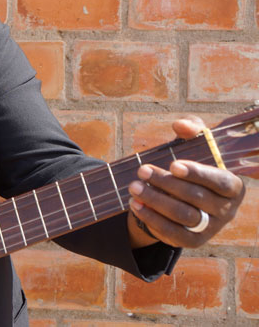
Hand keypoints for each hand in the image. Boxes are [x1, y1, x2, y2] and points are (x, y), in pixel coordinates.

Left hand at [127, 116, 245, 247]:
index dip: (198, 174)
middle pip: (197, 198)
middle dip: (166, 183)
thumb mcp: (194, 144)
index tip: (173, 165)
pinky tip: (135, 205)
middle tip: (142, 170)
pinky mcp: (193, 241)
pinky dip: (152, 219)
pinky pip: (173, 234)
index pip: (221, 182)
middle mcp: (226, 210)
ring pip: (184, 216)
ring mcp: (210, 228)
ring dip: (156, 201)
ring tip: (134, 187)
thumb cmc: (190, 165)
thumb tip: (181, 125)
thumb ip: (192, 129)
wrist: (180, 195)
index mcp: (233, 187)